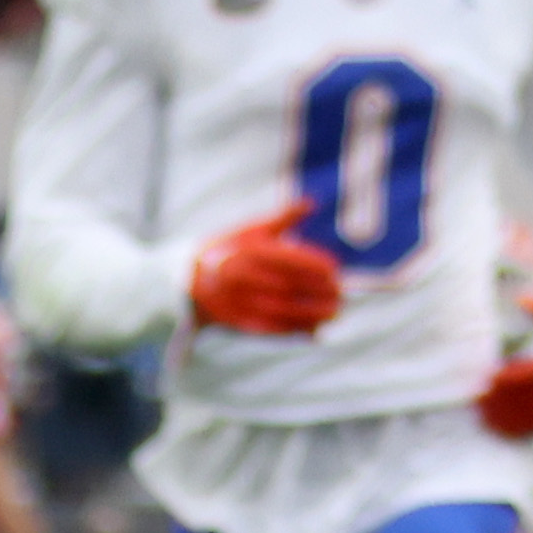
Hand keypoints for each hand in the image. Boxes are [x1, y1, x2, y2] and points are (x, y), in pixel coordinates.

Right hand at [186, 206, 346, 335]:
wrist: (191, 278)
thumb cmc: (231, 248)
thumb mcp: (252, 230)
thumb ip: (283, 218)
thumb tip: (311, 203)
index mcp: (246, 250)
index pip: (287, 258)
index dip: (314, 265)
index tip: (335, 269)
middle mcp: (240, 275)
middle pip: (288, 286)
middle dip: (318, 291)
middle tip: (341, 293)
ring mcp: (237, 300)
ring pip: (282, 310)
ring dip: (312, 314)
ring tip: (334, 312)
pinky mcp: (236, 320)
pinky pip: (270, 327)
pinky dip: (296, 329)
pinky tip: (315, 328)